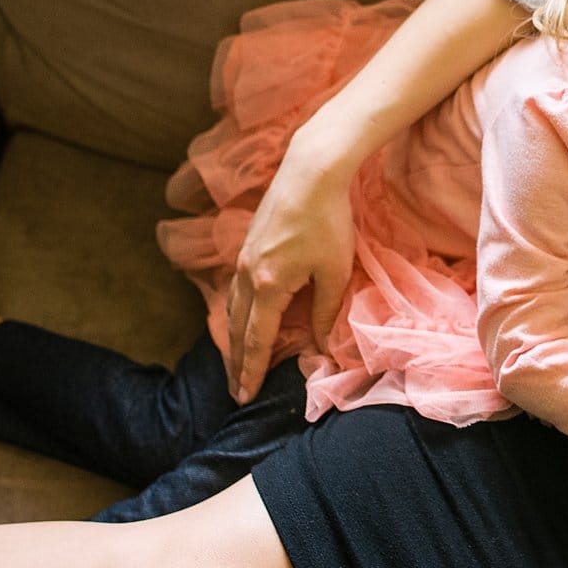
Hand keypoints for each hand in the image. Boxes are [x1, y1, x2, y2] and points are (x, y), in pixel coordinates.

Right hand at [225, 160, 354, 403]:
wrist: (310, 172)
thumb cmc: (329, 222)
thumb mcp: (335, 272)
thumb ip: (326, 312)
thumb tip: (320, 347)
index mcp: (269, 287)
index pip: (257, 339)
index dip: (252, 370)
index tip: (245, 395)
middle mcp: (248, 275)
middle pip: (236, 328)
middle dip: (236, 362)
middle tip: (236, 391)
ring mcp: (243, 258)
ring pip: (232, 308)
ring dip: (233, 338)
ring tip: (235, 361)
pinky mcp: (247, 245)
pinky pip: (235, 289)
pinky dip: (235, 312)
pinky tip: (241, 317)